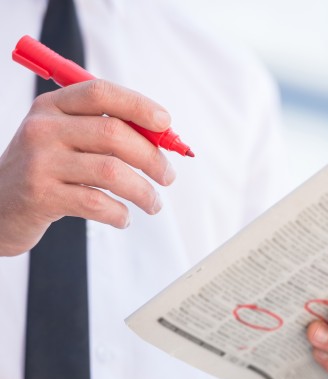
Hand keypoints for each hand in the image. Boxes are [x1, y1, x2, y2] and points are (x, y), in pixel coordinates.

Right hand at [0, 79, 174, 255]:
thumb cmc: (47, 170)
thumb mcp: (67, 139)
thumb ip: (106, 131)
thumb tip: (162, 137)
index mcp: (54, 107)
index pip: (101, 93)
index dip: (139, 105)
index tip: (166, 123)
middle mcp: (44, 129)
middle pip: (114, 133)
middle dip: (152, 157)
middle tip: (168, 177)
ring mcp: (40, 162)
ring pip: (111, 171)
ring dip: (144, 191)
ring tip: (153, 204)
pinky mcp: (41, 196)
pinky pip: (96, 203)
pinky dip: (120, 214)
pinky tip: (123, 218)